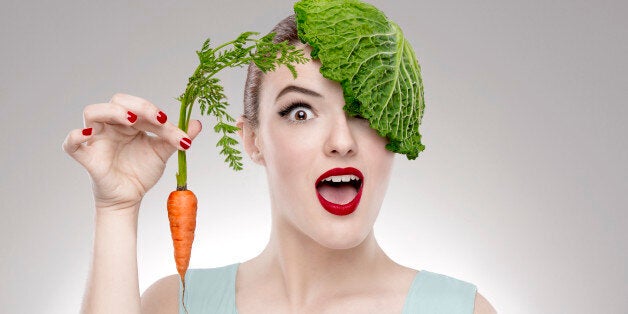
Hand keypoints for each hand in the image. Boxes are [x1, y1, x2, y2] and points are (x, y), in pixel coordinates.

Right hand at [62, 93, 201, 212]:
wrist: (131, 197)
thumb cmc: (142, 171)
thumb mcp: (163, 152)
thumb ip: (177, 137)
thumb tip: (197, 123)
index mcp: (129, 121)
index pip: (139, 107)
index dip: (154, 112)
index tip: (170, 124)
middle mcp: (111, 125)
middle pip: (116, 102)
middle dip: (138, 106)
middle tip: (157, 118)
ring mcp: (97, 138)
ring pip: (92, 112)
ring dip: (111, 112)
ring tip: (131, 120)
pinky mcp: (87, 156)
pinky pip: (71, 144)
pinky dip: (75, 136)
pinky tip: (87, 134)